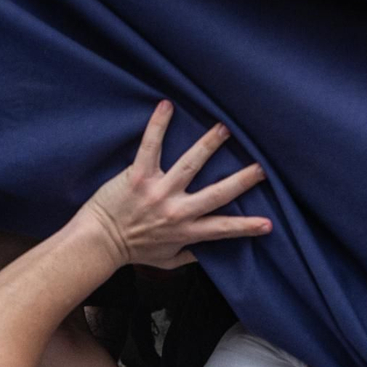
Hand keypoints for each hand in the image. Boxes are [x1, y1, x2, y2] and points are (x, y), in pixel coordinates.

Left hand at [76, 101, 270, 268]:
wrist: (98, 243)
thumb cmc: (132, 251)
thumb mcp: (166, 262)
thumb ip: (189, 255)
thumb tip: (208, 252)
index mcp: (186, 231)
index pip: (223, 228)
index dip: (247, 226)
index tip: (269, 223)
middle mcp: (177, 210)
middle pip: (216, 193)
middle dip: (242, 180)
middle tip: (262, 167)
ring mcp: (159, 191)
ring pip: (190, 164)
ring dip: (209, 144)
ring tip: (224, 128)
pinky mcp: (139, 176)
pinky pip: (150, 146)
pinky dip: (158, 124)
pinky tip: (167, 105)